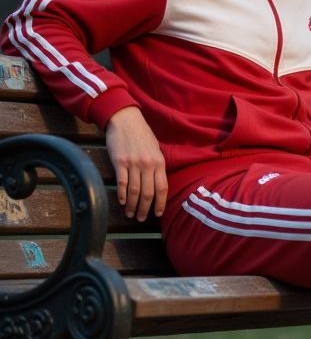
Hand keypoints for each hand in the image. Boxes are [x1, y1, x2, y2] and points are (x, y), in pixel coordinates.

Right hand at [105, 106, 167, 220]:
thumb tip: (158, 185)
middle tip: (141, 219)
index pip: (162, 188)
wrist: (125, 120)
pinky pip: (122, 182)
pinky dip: (122, 194)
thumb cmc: (142, 135)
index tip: (157, 214)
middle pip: (148, 193)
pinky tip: (122, 202)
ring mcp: (133, 163)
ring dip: (133, 205)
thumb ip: (157, 166)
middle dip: (145, 209)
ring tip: (131, 214)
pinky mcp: (119, 162)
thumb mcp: (155, 149)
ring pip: (135, 191)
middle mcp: (147, 164)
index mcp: (159, 162)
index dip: (160, 203)